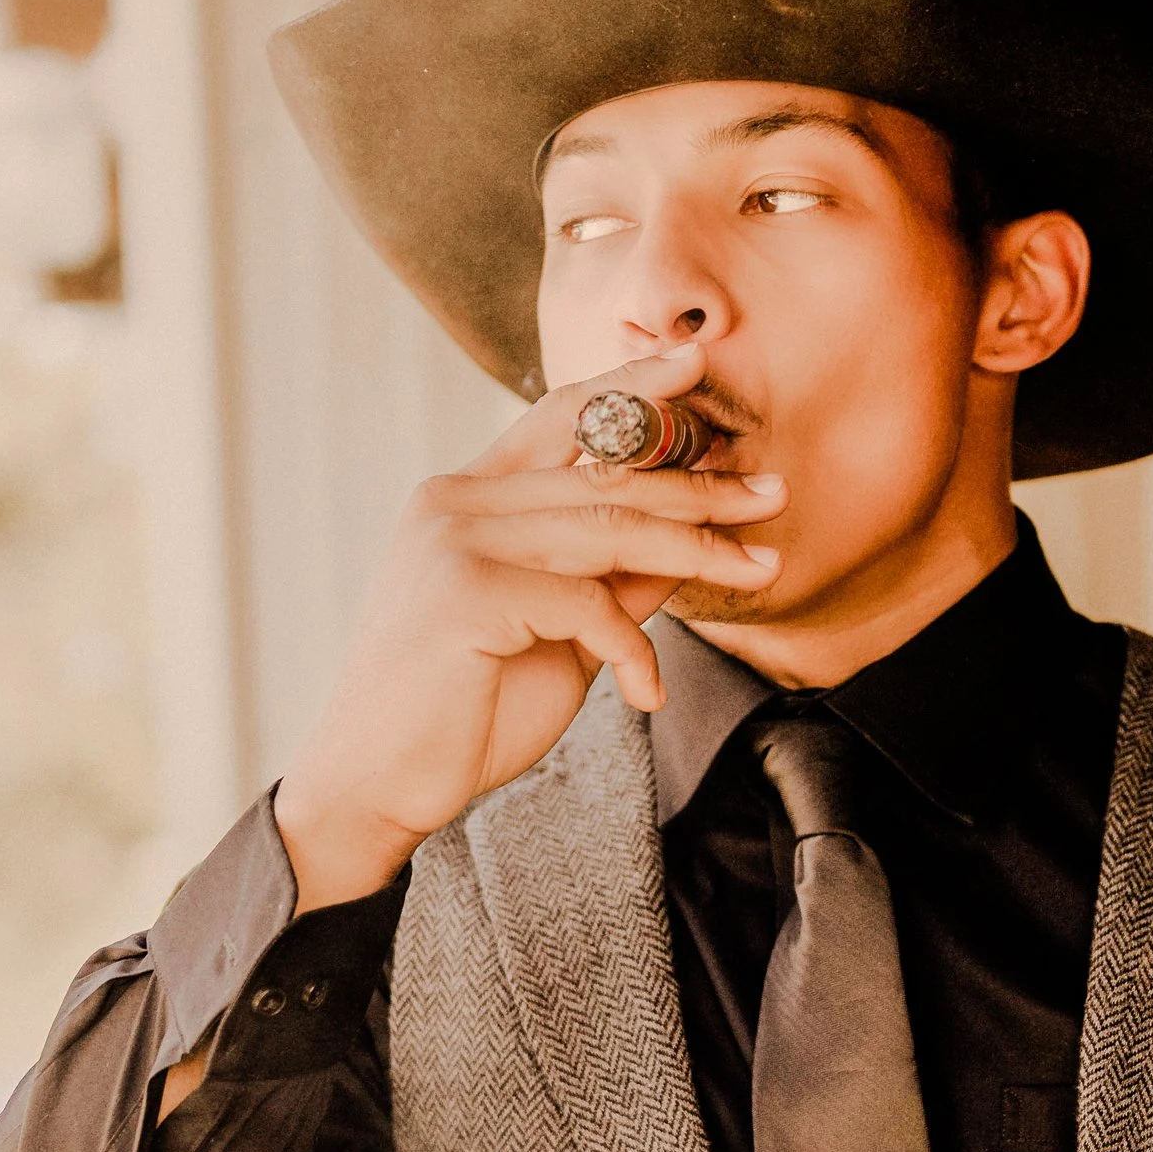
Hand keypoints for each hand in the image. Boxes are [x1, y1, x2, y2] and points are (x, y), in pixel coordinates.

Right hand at [272, 342, 785, 910]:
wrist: (380, 786)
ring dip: (696, 552)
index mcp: (468, 498)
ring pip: (607, 529)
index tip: (698, 364)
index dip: (633, 387)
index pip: (561, 419)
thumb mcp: (559, 637)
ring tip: (759, 569)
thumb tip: (688, 546)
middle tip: (772, 494)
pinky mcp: (465, 591)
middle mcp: (454, 503)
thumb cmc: (464, 714)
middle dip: (699, 488)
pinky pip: (585, 602)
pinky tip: (645, 690)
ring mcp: (454, 542)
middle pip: (603, 477)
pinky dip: (631, 648)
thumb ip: (611, 583)